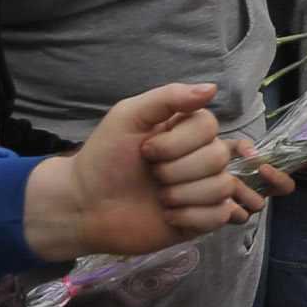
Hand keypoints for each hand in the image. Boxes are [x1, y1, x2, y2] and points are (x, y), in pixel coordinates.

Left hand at [23, 81, 282, 260]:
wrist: (84, 207)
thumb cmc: (103, 159)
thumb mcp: (128, 116)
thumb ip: (168, 97)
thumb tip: (212, 88)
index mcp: (186, 130)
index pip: (209, 126)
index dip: (177, 142)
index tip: (146, 151)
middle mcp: (200, 157)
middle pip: (218, 157)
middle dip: (176, 171)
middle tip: (151, 175)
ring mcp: (203, 188)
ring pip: (221, 187)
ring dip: (183, 195)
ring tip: (159, 198)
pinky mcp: (201, 218)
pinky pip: (219, 215)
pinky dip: (191, 217)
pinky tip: (168, 216)